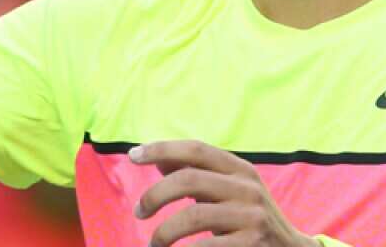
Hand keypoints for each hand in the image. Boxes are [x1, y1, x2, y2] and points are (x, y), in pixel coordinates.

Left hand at [130, 139, 316, 246]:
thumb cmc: (247, 218)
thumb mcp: (228, 190)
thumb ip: (196, 173)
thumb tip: (157, 158)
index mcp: (239, 168)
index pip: (196, 148)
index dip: (162, 148)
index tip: (133, 156)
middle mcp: (248, 187)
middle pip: (188, 180)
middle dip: (154, 195)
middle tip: (139, 212)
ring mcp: (252, 216)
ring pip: (192, 216)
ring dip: (163, 232)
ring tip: (155, 242)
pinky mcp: (252, 243)